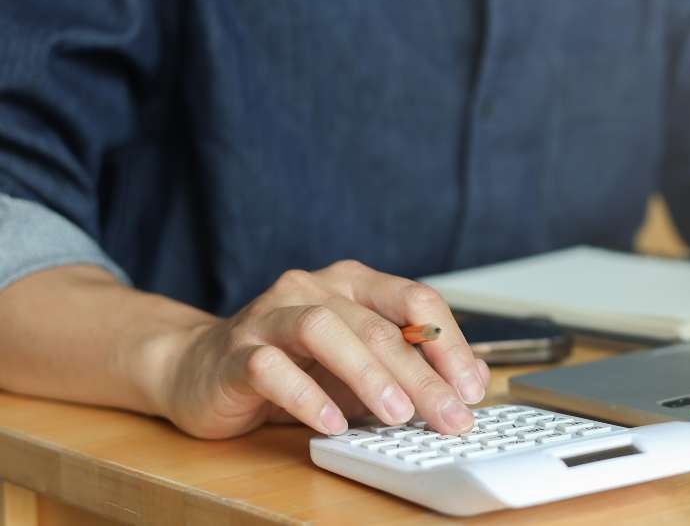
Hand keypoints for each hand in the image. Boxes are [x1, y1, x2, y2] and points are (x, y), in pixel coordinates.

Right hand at [158, 260, 488, 438]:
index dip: (450, 343)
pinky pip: (272, 368)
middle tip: (450, 416)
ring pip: (325, 331)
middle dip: (423, 377)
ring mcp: (271, 315)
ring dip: (368, 375)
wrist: (199, 369)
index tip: (473, 387)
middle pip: (379, 326)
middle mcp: (313, 289)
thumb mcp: (360, 367)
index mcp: (354, 285)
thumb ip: (411, 368)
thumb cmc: (291, 366)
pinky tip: (332, 422)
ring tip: (397, 415)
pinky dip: (307, 397)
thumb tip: (471, 382)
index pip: (416, 300)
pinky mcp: (236, 352)